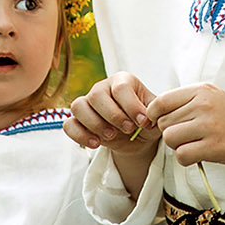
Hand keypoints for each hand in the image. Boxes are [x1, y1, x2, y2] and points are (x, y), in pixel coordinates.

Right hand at [66, 72, 162, 197]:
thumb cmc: (147, 120)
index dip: (132, 106)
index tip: (143, 122)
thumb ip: (155, 112)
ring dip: (95, 124)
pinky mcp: (79, 120)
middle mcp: (102, 88)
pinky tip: (96, 144)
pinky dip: (80, 135)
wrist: (137, 137)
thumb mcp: (156, 114)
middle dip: (113, 115)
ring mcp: (88, 103)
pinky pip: (69, 124)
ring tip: (112, 136)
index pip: (121, 88)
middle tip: (128, 129)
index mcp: (122, 81)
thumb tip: (150, 117)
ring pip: (79, 106)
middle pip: (97, 94)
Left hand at [148, 82, 224, 191]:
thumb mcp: (215, 100)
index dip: (156, 116)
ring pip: (170, 139)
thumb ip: (188, 102)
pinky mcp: (214, 146)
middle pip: (164, 123)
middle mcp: (204, 104)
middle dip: (172, 133)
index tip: (165, 125)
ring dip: (179, 147)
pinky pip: (181, 155)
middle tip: (192, 137)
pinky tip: (201, 155)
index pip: (160, 102)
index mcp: (202, 90)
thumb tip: (154, 112)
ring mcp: (209, 124)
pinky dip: (187, 159)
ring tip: (197, 145)